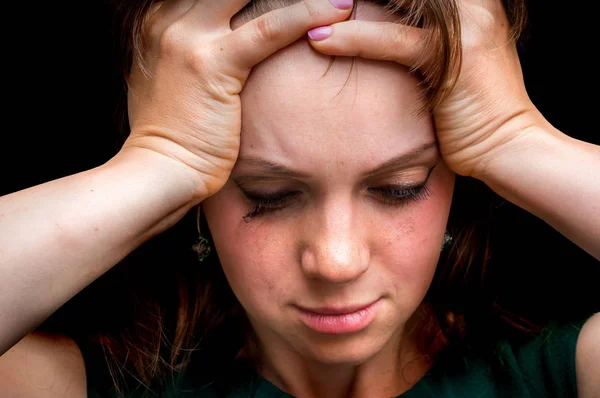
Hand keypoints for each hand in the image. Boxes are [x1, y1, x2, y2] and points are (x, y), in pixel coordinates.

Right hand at [124, 0, 353, 198]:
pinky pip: (269, 29)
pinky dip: (308, 15)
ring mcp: (187, 38)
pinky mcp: (211, 63)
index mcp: (160, 22)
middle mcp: (170, 21)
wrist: (158, 170)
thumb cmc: (172, 136)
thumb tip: (220, 50)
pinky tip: (338, 11)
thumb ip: (191, 54)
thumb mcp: (172, 81)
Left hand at [308, 0, 539, 177]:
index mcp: (473, 3)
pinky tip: (321, 41)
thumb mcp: (449, 64)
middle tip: (317, 2)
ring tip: (307, 13)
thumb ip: (424, 38)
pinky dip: (354, 39)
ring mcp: (467, 24)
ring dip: (345, 8)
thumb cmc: (473, 112)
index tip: (334, 2)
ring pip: (396, 2)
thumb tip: (382, 29)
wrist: (507, 146)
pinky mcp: (454, 54)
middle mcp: (473, 5)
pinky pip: (395, 40)